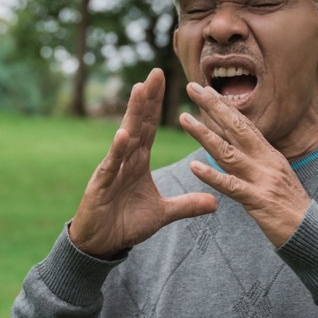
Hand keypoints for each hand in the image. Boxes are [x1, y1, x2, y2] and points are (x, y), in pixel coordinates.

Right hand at [68, 69, 218, 257]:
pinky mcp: (101, 185)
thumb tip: (216, 202)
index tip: (162, 79)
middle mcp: (125, 160)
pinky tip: (123, 134)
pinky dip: (117, 150)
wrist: (102, 244)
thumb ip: (187, 205)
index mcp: (138, 162)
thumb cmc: (126, 223)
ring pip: (125, 137)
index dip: (155, 104)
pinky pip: (111, 165)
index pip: (149, 127)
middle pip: (138, 123)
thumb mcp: (163, 213)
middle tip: (155, 72)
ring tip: (139, 90)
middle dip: (146, 98)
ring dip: (132, 114)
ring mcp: (112, 169)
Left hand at [179, 81, 311, 246]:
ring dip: (204, 134)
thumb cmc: (290, 207)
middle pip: (236, 127)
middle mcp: (266, 161)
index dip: (225, 106)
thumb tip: (238, 149)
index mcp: (270, 155)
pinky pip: (231, 186)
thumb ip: (257, 162)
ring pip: (228, 152)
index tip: (206, 90)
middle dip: (213, 106)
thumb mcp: (276, 177)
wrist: (312, 233)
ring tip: (184, 119)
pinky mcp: (258, 200)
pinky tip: (194, 166)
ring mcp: (262, 179)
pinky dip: (212, 175)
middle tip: (192, 87)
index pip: (245, 124)